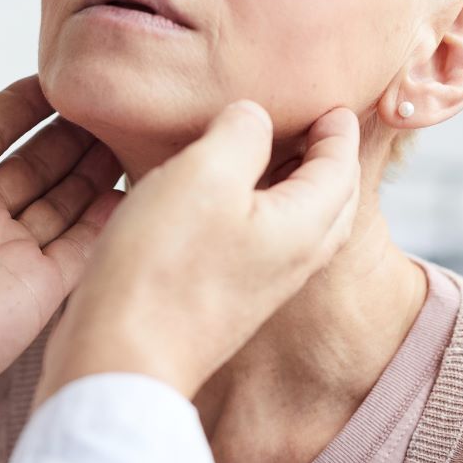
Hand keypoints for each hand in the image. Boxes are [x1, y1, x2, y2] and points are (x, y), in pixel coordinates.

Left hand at [0, 44, 122, 450]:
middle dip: (70, 130)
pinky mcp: (37, 291)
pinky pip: (84, 244)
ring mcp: (8, 253)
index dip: (21, 104)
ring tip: (135, 128)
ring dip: (95, 165)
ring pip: (65, 196)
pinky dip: (110, 215)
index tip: (58, 74)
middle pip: (35, 160)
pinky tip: (139, 182)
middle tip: (111, 96)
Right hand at [34, 102, 361, 408]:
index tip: (331, 103)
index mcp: (302, 227)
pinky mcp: (224, 303)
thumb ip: (240, 133)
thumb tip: (255, 117)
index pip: (340, 167)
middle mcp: (291, 262)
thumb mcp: (202, 175)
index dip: (338, 129)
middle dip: (328, 161)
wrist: (121, 359)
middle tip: (313, 128)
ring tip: (268, 157)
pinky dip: (260, 213)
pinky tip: (220, 205)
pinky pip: (262, 245)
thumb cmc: (161, 268)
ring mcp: (258, 288)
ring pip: (298, 226)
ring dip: (295, 188)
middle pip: (331, 202)